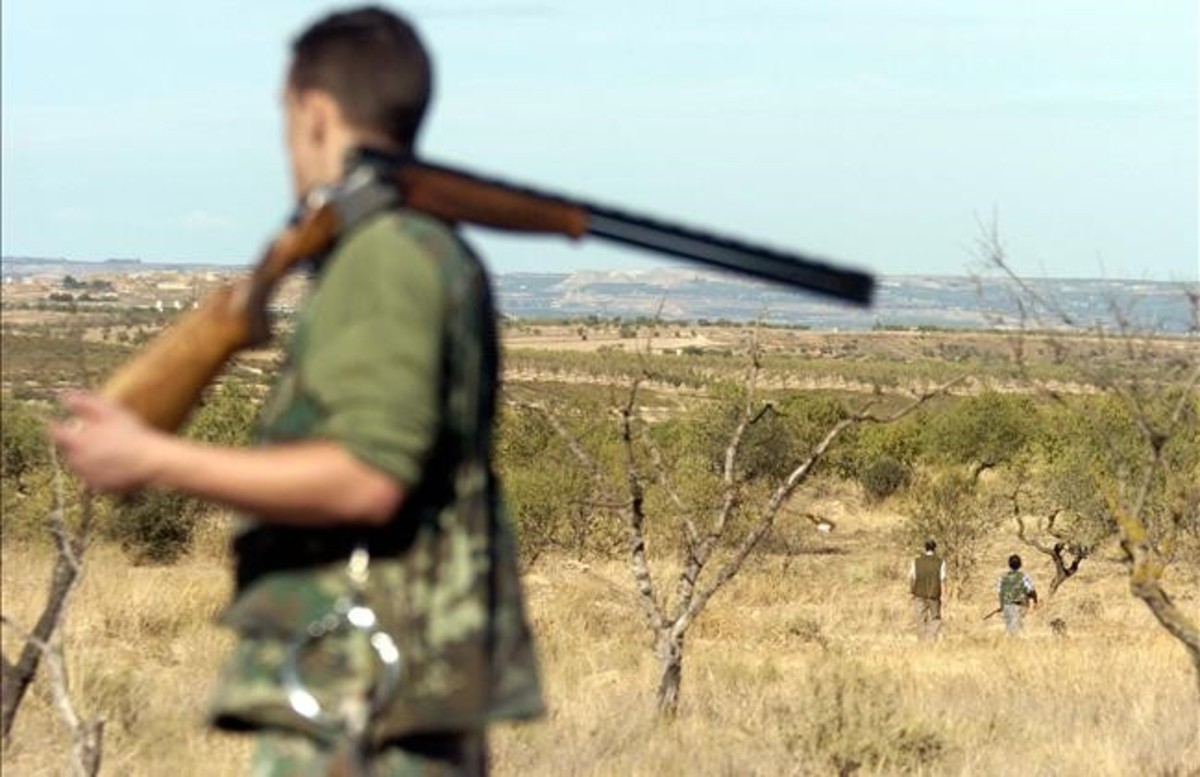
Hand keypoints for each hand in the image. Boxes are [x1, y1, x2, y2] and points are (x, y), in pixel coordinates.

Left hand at [49, 391, 166, 492]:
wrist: (151, 461)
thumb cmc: (132, 434)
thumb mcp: (110, 412)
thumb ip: (84, 403)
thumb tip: (65, 396)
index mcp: (76, 441)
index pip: (55, 433)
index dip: (57, 427)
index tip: (62, 424)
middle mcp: (77, 461)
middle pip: (69, 450)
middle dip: (78, 443)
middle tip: (99, 437)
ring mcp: (87, 476)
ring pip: (80, 464)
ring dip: (88, 457)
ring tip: (110, 450)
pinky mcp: (99, 487)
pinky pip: (94, 477)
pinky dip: (100, 470)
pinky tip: (117, 463)